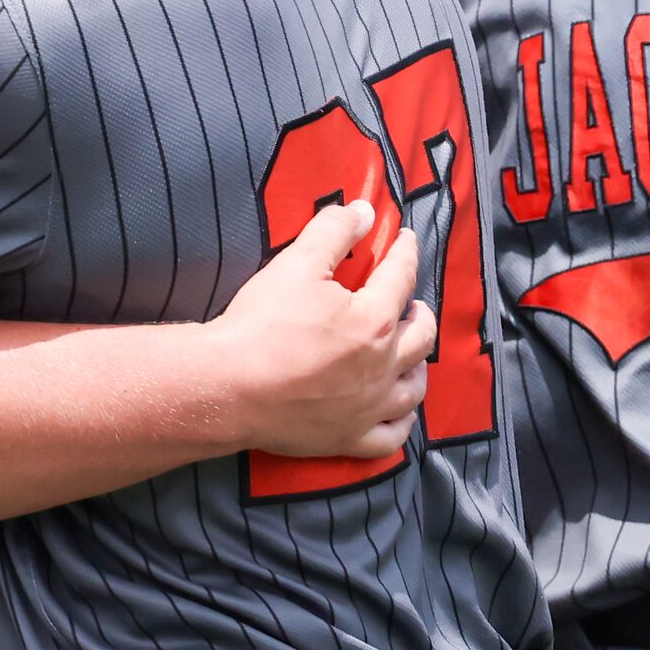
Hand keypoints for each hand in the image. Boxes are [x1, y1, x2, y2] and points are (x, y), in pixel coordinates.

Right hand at [208, 202, 433, 459]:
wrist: (229, 387)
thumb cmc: (261, 324)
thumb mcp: (295, 264)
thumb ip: (332, 233)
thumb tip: (362, 210)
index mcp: (373, 320)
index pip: (400, 278)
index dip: (405, 253)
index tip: (406, 240)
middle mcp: (382, 366)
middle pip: (420, 337)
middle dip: (420, 314)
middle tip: (413, 304)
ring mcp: (368, 407)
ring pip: (413, 389)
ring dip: (418, 366)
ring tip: (412, 355)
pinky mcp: (348, 438)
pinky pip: (392, 436)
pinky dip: (402, 422)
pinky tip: (398, 411)